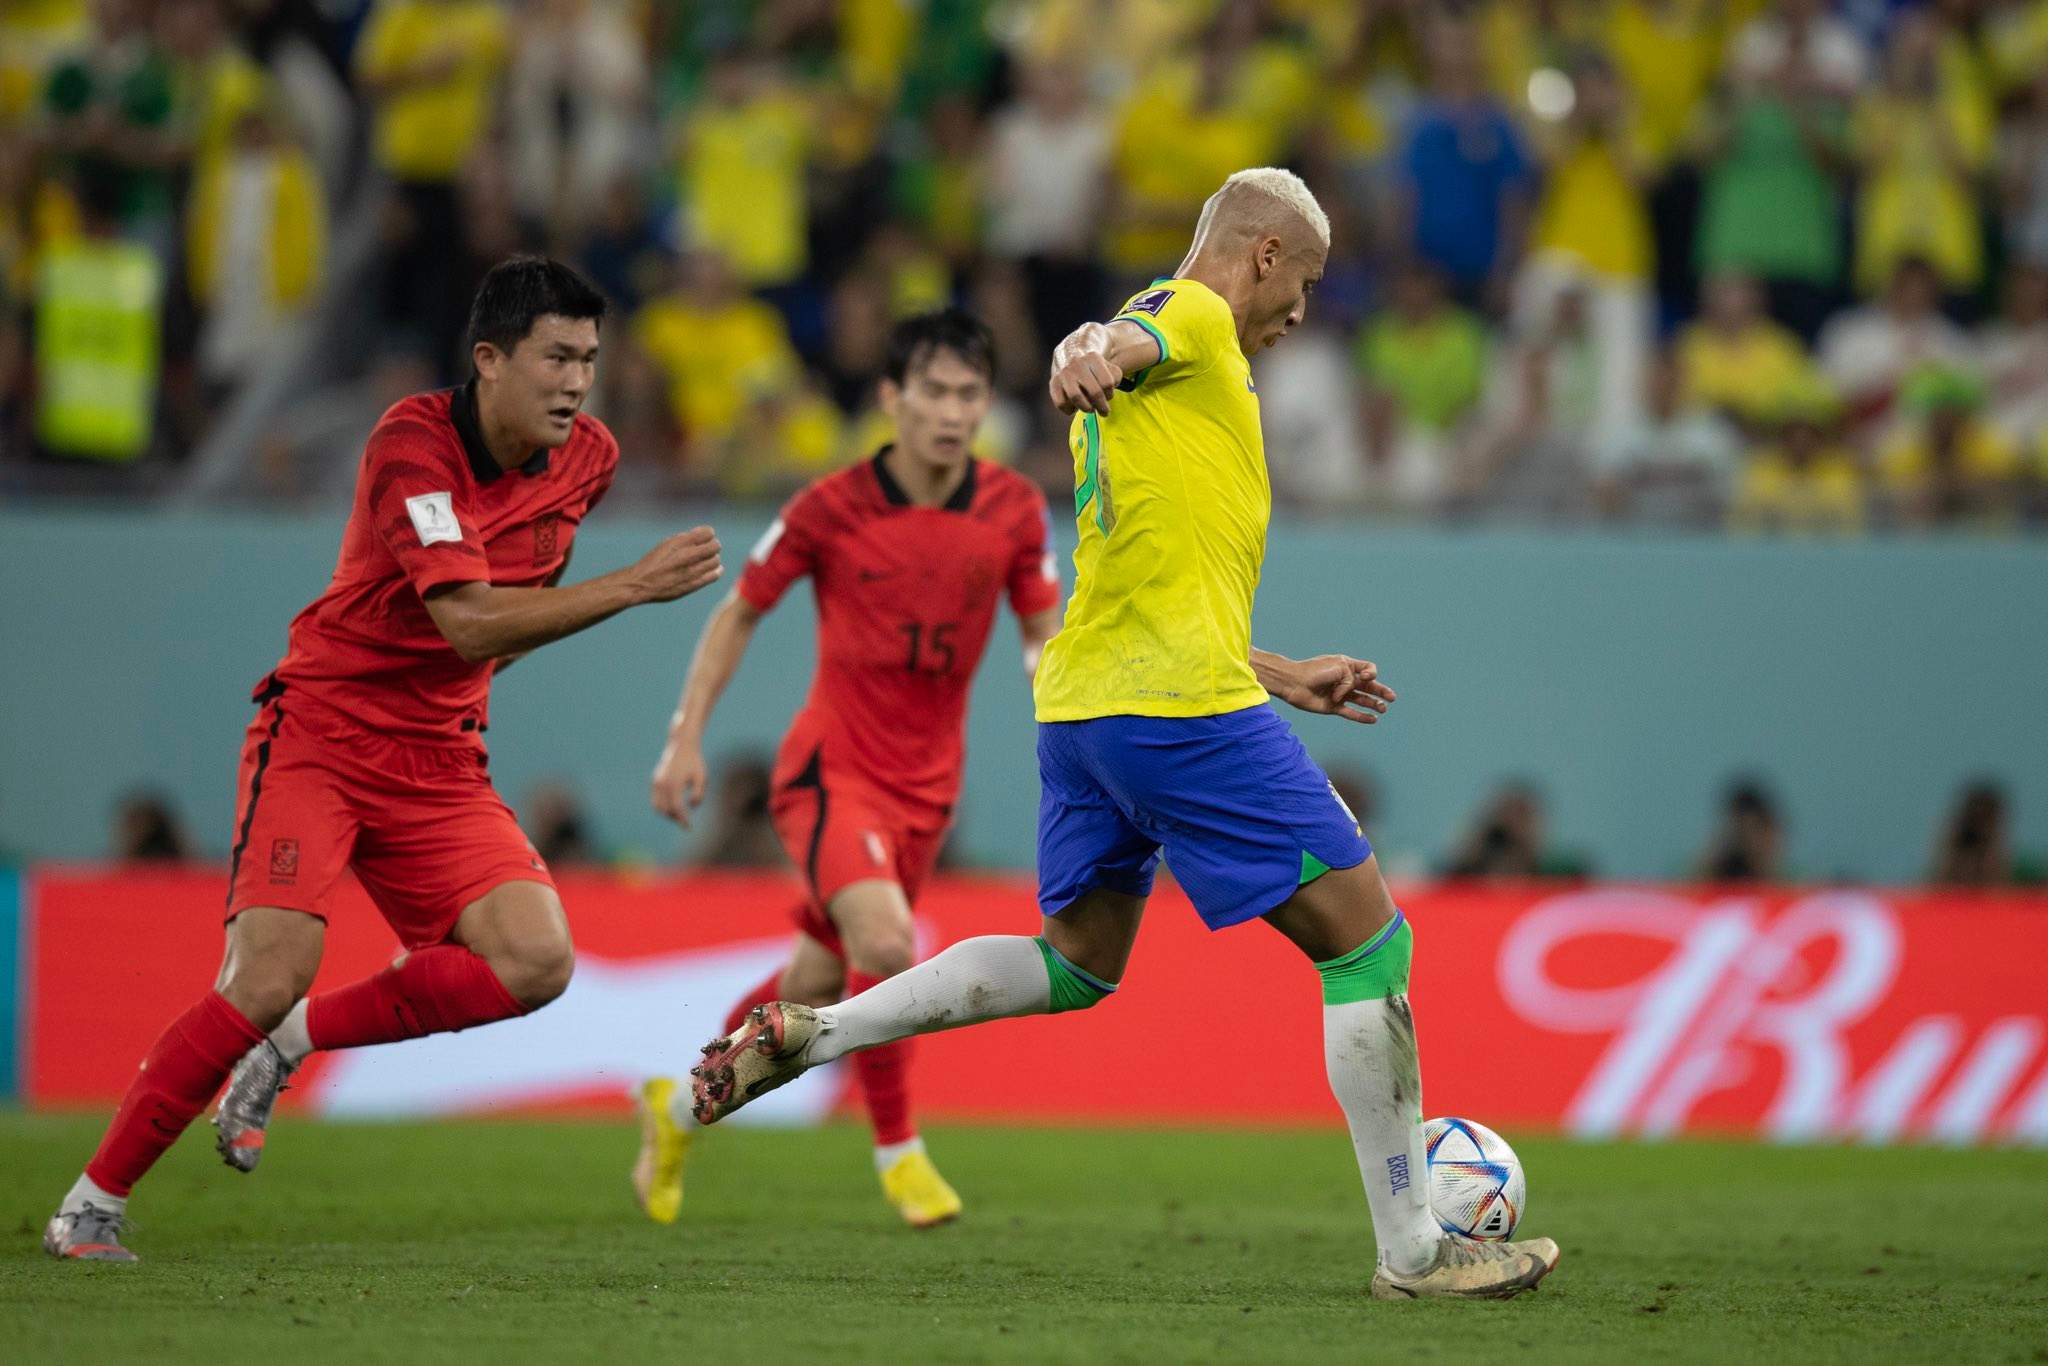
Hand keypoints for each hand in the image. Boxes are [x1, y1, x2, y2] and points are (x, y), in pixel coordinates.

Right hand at [633, 527, 721, 602]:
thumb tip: (704, 533)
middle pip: (715, 546)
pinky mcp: (693, 584)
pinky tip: (712, 569)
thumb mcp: (667, 544)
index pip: (709, 532)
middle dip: (713, 546)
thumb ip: (685, 539)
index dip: (708, 534)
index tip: (704, 538)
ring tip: (706, 561)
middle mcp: (687, 555)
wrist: (641, 583)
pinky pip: (714, 575)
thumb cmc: (654, 562)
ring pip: (716, 561)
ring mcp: (691, 570)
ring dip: (713, 559)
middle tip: (707, 550)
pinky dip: (716, 571)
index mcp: (680, 542)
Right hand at [650, 738, 708, 826]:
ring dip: (667, 813)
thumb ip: (698, 794)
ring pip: (657, 806)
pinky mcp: (655, 781)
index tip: (688, 827)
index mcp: (674, 783)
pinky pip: (655, 799)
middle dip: (675, 818)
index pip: (676, 808)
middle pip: (666, 809)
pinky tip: (673, 806)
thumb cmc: (695, 762)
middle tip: (685, 822)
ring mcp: (656, 782)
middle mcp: (662, 784)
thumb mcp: (701, 777)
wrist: (681, 745)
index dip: (682, 819)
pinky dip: (662, 806)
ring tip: (679, 815)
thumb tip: (690, 806)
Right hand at [1049, 323, 1121, 415]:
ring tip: (1090, 409)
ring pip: (1076, 397)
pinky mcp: (1053, 383)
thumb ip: (1115, 377)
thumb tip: (1109, 391)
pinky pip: (1061, 402)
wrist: (1069, 353)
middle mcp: (1077, 364)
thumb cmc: (1092, 367)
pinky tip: (1075, 407)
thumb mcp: (1107, 366)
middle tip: (1104, 412)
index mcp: (1094, 358)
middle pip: (1094, 391)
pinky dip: (1069, 409)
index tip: (1109, 397)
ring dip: (1086, 408)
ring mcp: (1064, 373)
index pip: (1107, 383)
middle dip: (1102, 406)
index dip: (1110, 394)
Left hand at [1276, 655, 1395, 723]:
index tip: (1365, 677)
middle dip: (1381, 691)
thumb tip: (1348, 696)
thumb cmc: (1314, 671)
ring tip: (1383, 709)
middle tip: (1392, 698)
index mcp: (1347, 666)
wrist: (1294, 682)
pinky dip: (1362, 716)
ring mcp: (1339, 694)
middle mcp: (1345, 680)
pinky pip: (1351, 712)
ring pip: (1361, 700)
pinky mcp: (1333, 706)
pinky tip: (1373, 719)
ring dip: (1373, 704)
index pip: (1367, 669)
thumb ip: (1350, 680)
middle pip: (1368, 686)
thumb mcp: (1339, 668)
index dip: (1371, 673)